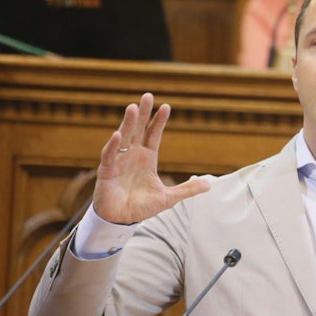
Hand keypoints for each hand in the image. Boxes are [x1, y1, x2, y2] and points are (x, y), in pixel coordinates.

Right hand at [93, 93, 209, 224]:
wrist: (121, 220)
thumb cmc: (141, 207)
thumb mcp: (168, 198)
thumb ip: (187, 190)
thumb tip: (209, 184)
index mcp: (147, 159)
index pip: (153, 135)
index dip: (159, 121)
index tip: (166, 107)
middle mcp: (132, 156)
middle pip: (138, 130)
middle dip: (143, 113)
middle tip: (147, 96)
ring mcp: (118, 161)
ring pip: (124, 137)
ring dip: (128, 123)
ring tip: (133, 107)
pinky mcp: (106, 171)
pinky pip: (109, 155)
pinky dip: (113, 146)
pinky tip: (118, 135)